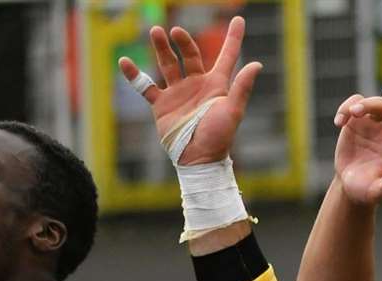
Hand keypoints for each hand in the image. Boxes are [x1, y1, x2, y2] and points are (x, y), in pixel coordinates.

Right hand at [119, 16, 261, 165]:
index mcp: (217, 85)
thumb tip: (257, 64)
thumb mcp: (233, 111)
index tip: (239, 20)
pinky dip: (134, 75)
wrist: (198, 159)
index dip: (233, 38)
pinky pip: (146, 86)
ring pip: (168, 64)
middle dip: (183, 41)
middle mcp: (197, 85)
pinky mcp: (161, 104)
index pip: (227, 55)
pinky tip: (125, 62)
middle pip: (191, 55)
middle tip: (175, 31)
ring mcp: (178, 93)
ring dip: (161, 48)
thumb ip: (242, 87)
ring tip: (155, 32)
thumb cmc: (219, 137)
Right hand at [333, 92, 381, 206]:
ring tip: (352, 114)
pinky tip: (339, 123)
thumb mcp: (376, 192)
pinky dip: (346, 108)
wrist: (351, 183)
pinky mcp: (357, 121)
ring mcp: (374, 125)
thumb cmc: (366, 190)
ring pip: (375, 104)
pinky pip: (355, 104)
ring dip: (365, 104)